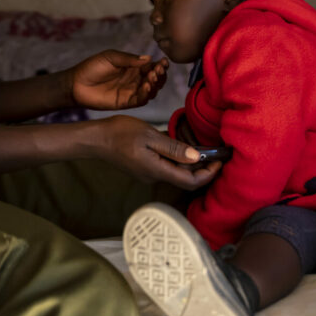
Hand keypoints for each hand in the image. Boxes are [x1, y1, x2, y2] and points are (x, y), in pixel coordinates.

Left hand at [68, 50, 168, 110]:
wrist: (76, 83)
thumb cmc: (92, 67)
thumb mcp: (111, 57)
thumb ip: (129, 59)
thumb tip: (148, 58)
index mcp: (133, 67)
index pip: (151, 66)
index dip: (159, 65)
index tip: (163, 62)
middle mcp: (135, 79)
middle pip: (155, 79)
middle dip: (160, 75)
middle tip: (157, 71)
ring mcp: (131, 91)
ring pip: (151, 90)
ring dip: (155, 85)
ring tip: (150, 78)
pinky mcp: (126, 102)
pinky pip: (141, 100)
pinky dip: (146, 95)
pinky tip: (146, 87)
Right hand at [91, 115, 221, 189]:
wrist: (96, 139)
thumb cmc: (120, 134)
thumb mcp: (149, 136)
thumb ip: (173, 147)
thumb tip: (196, 157)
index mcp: (158, 170)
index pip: (191, 181)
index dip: (208, 174)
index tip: (219, 161)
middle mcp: (155, 176)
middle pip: (186, 179)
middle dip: (203, 169)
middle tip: (216, 153)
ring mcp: (148, 173)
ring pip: (176, 172)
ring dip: (191, 163)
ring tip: (202, 147)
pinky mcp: (144, 167)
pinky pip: (167, 167)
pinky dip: (178, 159)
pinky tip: (182, 146)